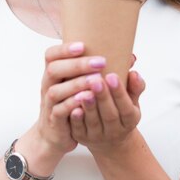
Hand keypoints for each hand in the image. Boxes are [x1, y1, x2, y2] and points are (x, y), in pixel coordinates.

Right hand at [34, 41, 110, 155]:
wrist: (59, 134)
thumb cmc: (75, 103)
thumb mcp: (86, 85)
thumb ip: (104, 71)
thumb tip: (131, 58)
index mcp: (55, 73)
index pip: (51, 55)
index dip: (64, 49)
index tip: (84, 45)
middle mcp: (48, 86)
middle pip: (53, 69)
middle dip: (77, 65)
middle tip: (101, 62)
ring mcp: (49, 103)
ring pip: (56, 91)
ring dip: (76, 85)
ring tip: (96, 81)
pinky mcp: (53, 120)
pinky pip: (59, 112)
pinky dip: (72, 106)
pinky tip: (86, 100)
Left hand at [69, 68, 144, 155]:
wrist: (110, 140)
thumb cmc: (120, 112)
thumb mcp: (131, 101)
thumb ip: (135, 87)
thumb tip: (134, 74)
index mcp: (130, 120)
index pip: (126, 107)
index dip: (119, 93)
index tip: (112, 76)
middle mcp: (115, 131)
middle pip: (110, 115)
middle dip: (103, 98)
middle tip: (96, 81)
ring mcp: (98, 136)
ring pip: (93, 122)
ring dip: (89, 108)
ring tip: (84, 93)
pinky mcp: (82, 138)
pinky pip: (78, 129)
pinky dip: (76, 119)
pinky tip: (73, 108)